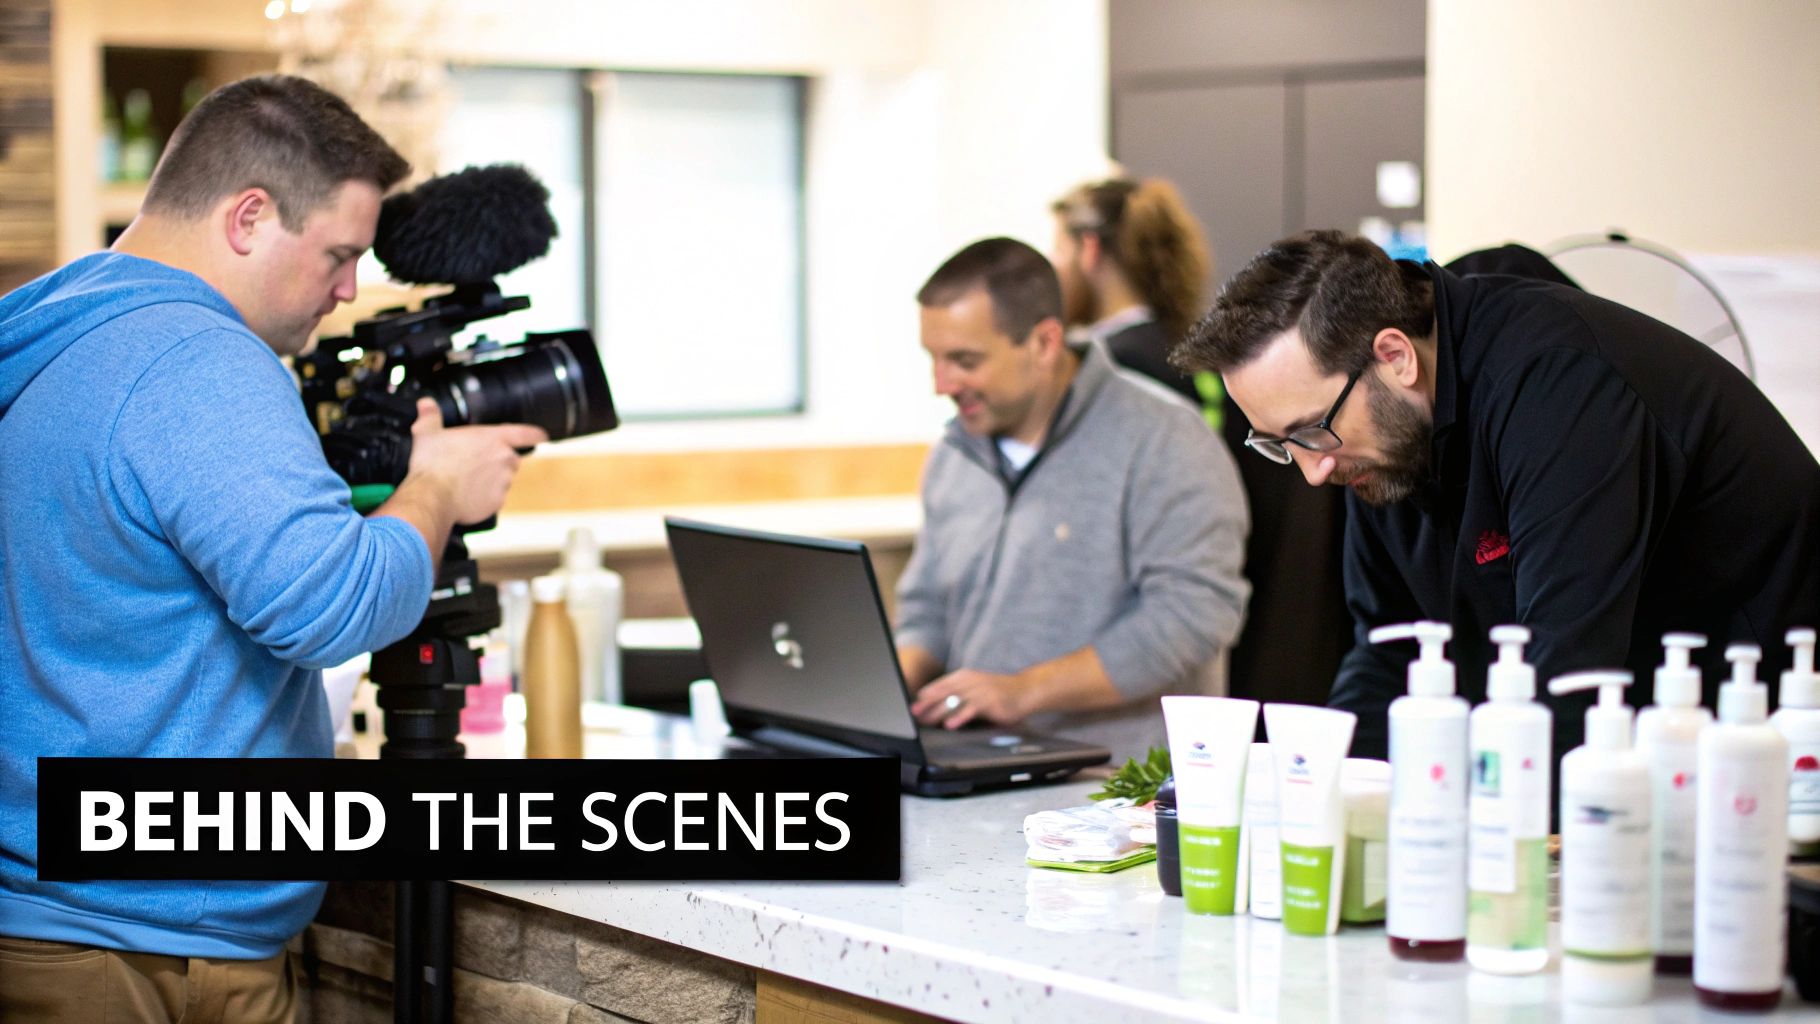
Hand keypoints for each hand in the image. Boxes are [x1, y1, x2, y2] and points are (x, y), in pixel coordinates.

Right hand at [405, 399, 547, 524]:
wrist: (432, 496)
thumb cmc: (433, 464)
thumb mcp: (427, 433)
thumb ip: (430, 416)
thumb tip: (426, 404)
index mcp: (494, 438)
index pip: (526, 433)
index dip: (535, 434)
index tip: (543, 436)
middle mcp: (505, 459)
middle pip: (510, 458)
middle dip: (497, 460)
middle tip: (473, 464)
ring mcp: (503, 482)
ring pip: (503, 479)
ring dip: (491, 479)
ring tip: (467, 480)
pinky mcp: (497, 502)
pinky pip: (495, 498)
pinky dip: (485, 497)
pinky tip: (467, 495)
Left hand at [909, 668, 1032, 728]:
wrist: (1025, 690)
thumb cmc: (998, 692)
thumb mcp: (976, 689)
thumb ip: (959, 694)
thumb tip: (937, 707)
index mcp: (964, 676)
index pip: (940, 685)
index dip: (926, 695)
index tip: (914, 706)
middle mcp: (970, 681)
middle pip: (944, 692)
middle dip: (927, 703)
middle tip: (915, 713)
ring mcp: (980, 690)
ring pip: (955, 700)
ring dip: (939, 711)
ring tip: (927, 720)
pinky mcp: (990, 702)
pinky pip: (971, 709)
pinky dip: (959, 717)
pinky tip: (950, 724)